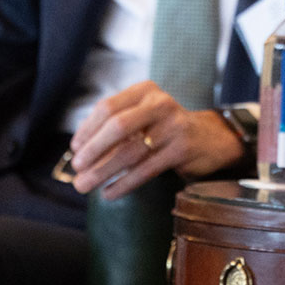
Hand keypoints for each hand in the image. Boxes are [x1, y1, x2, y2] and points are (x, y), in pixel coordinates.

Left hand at [67, 81, 246, 200]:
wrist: (210, 138)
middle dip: (92, 150)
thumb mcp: (144, 115)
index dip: (87, 130)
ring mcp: (173, 126)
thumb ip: (117, 126)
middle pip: (117, 127)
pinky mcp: (182, 149)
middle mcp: (160, 104)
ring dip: (102, 171)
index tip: (74, 149)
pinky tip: (109, 193)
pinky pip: (145, 170)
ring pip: (130, 152)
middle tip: (77, 168)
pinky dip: (124, 183)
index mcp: (145, 91)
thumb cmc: (165, 128)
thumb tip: (79, 152)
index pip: (107, 107)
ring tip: (85, 185)